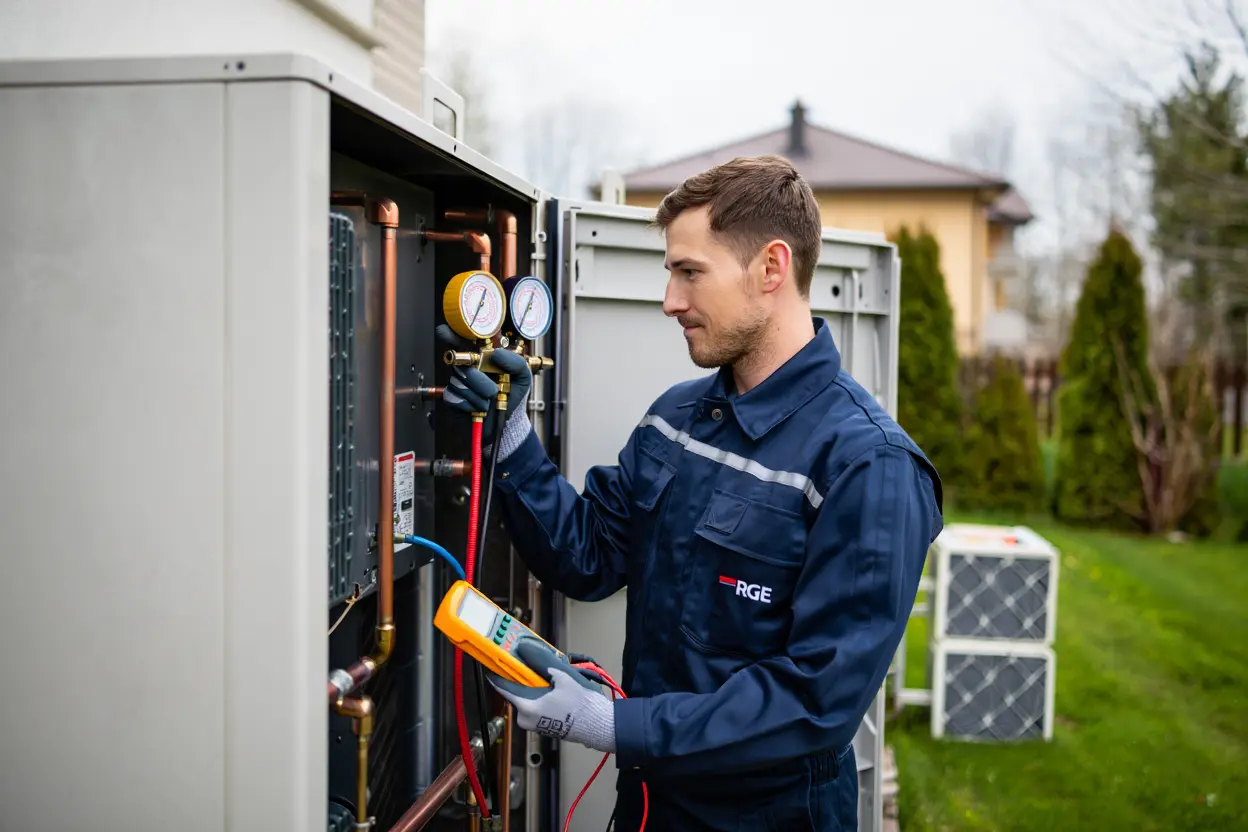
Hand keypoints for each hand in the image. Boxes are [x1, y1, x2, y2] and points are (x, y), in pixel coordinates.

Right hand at [435, 324, 533, 458]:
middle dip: (479, 380)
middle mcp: (468, 368)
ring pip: (461, 382)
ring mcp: (458, 382)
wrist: (506, 421)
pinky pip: (456, 397)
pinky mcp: (452, 398)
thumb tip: (497, 353)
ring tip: (489, 402)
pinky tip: (479, 408)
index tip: (444, 331)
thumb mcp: (522, 377)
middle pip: (462, 364)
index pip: (463, 342)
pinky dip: (472, 405)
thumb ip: (516, 362)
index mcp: (483, 359)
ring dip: (480, 396)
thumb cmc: (512, 396)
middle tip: (493, 391)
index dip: (451, 335)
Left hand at [487, 639, 615, 752]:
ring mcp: (533, 723)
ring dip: (536, 684)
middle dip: (524, 675)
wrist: (598, 726)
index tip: (492, 659)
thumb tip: (525, 649)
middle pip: (517, 690)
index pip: (503, 686)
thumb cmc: (581, 705)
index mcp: (527, 707)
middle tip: (533, 661)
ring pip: (528, 697)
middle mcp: (525, 718)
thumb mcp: (562, 676)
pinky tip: (556, 687)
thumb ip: (541, 662)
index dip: (496, 670)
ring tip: (553, 674)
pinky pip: (536, 705)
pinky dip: (542, 694)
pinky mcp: (542, 725)